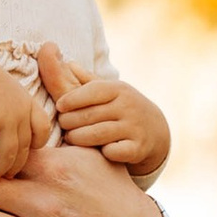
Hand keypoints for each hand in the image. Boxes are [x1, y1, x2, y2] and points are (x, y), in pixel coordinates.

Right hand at [0, 40, 45, 176]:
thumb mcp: (2, 90)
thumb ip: (8, 112)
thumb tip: (4, 138)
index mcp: (26, 102)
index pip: (43, 129)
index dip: (36, 144)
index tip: (25, 153)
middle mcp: (20, 112)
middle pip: (25, 148)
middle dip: (16, 165)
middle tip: (7, 177)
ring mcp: (5, 119)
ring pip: (8, 155)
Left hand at [48, 50, 171, 177]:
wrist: (156, 131)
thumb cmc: (123, 108)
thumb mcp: (110, 91)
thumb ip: (87, 80)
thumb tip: (66, 63)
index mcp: (119, 89)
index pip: (92, 91)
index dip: (72, 99)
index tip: (59, 106)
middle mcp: (128, 106)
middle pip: (89, 115)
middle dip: (70, 121)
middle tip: (62, 124)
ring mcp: (134, 128)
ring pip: (97, 134)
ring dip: (78, 138)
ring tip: (70, 137)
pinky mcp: (138, 148)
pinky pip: (113, 152)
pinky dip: (102, 152)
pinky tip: (97, 151)